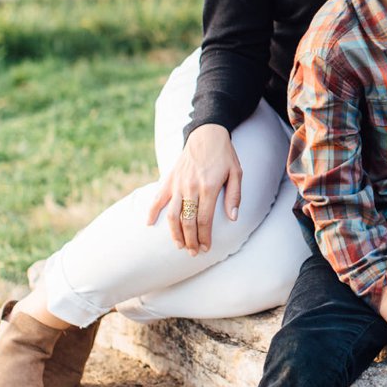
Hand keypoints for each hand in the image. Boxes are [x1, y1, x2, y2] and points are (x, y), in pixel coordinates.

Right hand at [147, 123, 241, 254]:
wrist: (206, 134)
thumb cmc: (224, 155)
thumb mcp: (236, 173)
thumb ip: (234, 196)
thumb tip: (233, 218)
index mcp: (208, 187)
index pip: (204, 219)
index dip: (205, 237)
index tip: (207, 248)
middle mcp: (190, 187)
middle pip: (187, 221)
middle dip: (190, 240)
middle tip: (194, 252)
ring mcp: (177, 183)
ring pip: (172, 214)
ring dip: (174, 233)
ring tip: (179, 246)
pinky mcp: (169, 179)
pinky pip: (157, 198)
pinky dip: (152, 212)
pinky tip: (149, 225)